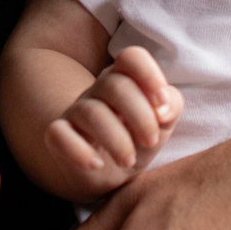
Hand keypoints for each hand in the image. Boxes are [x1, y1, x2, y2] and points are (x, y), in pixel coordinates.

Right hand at [45, 46, 180, 190]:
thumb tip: (163, 108)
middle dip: (140, 116)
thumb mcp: (162, 123)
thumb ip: (171, 106)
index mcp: (125, 79)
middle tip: (149, 142)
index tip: (162, 105)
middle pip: (114, 85)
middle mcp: (98, 90)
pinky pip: (58, 134)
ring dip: (116, 140)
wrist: (109, 172)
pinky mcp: (59, 136)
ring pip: (91, 112)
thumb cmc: (138, 138)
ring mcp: (76, 111)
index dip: (149, 75)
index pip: (131, 57)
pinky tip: (96, 164)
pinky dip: (78, 151)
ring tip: (128, 160)